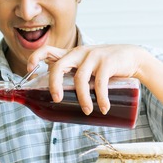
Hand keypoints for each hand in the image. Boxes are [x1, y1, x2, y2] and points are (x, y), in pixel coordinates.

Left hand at [28, 44, 150, 114]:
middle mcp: (80, 53)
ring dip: (82, 98)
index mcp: (72, 55)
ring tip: (87, 111)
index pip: (48, 50)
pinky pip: (100, 82)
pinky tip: (103, 108)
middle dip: (55, 84)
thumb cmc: (107, 67)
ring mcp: (94, 56)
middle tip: (57, 100)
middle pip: (59, 66)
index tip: (29, 69)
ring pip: (80, 78)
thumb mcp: (89, 67)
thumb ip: (77, 77)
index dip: (35, 58)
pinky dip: (101, 98)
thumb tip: (63, 103)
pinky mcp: (108, 62)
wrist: (134, 58)